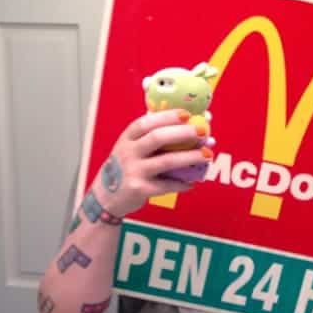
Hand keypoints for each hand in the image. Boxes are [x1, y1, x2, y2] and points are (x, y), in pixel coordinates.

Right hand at [90, 109, 212, 217]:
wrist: (107, 197)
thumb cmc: (125, 168)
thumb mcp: (130, 149)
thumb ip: (149, 140)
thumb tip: (185, 129)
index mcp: (127, 139)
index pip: (146, 122)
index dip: (167, 116)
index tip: (187, 114)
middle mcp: (128, 153)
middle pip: (157, 138)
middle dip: (183, 133)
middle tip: (202, 132)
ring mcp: (133, 171)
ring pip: (166, 161)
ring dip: (190, 157)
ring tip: (206, 155)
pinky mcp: (139, 189)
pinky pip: (167, 185)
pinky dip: (182, 183)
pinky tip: (192, 182)